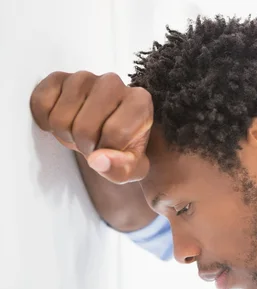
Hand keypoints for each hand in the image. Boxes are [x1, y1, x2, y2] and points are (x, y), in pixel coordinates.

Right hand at [30, 71, 153, 183]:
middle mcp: (114, 82)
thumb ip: (121, 168)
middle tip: (92, 143)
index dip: (108, 152)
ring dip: (65, 134)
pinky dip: (45, 120)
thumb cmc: (123, 147)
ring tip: (78, 132)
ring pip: (61, 117)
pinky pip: (41, 102)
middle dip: (84, 145)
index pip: (116, 134)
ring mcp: (85, 77)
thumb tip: (98, 160)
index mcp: (140, 101)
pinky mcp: (60, 78)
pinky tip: (60, 122)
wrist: (107, 131)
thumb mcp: (132, 168)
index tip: (110, 150)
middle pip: (85, 128)